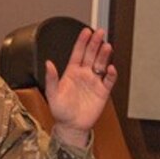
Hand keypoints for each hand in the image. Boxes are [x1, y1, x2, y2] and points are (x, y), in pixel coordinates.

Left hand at [44, 26, 116, 142]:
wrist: (71, 127)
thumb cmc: (60, 111)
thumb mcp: (52, 94)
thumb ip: (51, 78)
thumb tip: (48, 63)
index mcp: (71, 72)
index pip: (78, 53)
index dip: (82, 42)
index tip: (86, 32)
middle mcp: (84, 74)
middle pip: (91, 55)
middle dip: (96, 43)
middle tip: (100, 32)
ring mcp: (94, 82)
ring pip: (101, 64)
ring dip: (104, 55)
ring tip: (107, 46)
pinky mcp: (103, 91)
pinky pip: (109, 80)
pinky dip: (111, 74)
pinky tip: (111, 68)